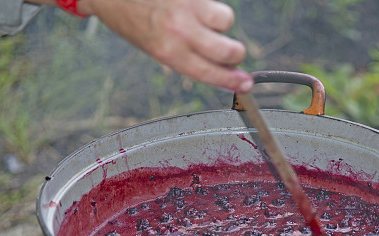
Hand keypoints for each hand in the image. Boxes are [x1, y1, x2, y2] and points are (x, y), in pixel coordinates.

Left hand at [76, 0, 252, 91]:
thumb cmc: (131, 19)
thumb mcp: (155, 47)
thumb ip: (188, 58)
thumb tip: (223, 69)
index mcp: (168, 52)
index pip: (210, 73)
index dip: (232, 81)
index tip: (247, 84)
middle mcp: (180, 31)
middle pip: (229, 50)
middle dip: (235, 53)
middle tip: (229, 51)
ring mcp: (186, 7)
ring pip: (226, 20)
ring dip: (221, 22)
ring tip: (205, 19)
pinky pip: (215, 1)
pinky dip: (208, 6)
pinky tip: (191, 6)